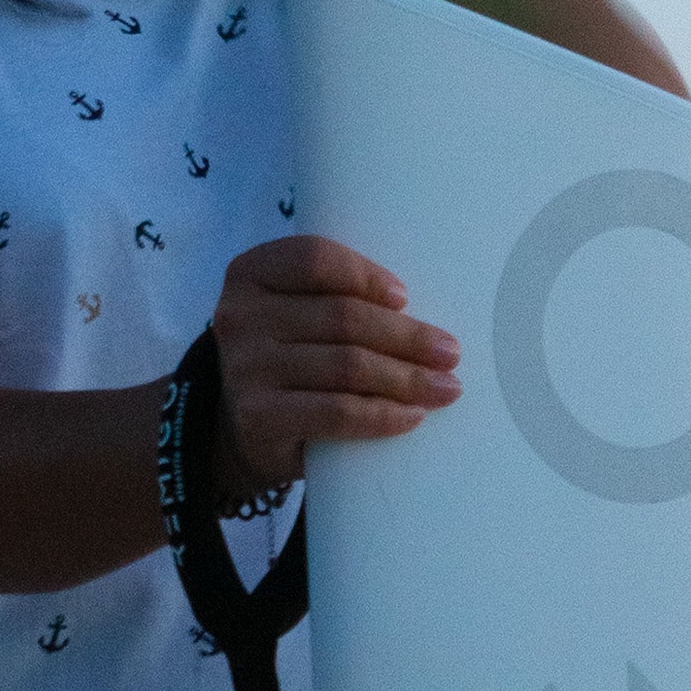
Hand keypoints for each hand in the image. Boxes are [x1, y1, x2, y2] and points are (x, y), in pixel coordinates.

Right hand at [211, 235, 459, 497]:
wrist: (243, 430)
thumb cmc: (287, 362)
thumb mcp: (296, 314)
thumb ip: (332, 299)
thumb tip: (417, 313)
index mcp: (251, 273)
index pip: (316, 260)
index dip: (366, 276)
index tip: (406, 298)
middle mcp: (241, 316)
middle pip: (343, 317)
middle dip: (406, 337)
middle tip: (449, 353)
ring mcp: (247, 368)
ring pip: (347, 366)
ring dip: (406, 379)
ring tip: (444, 387)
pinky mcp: (260, 418)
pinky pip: (337, 413)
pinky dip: (382, 415)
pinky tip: (412, 416)